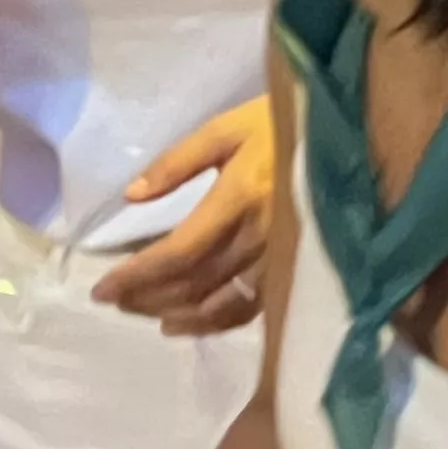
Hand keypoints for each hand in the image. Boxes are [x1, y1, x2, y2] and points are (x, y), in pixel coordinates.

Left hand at [97, 98, 276, 335]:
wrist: (345, 136)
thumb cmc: (280, 126)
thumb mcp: (226, 128)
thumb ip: (176, 163)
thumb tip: (131, 197)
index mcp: (238, 198)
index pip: (178, 252)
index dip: (138, 276)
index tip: (102, 288)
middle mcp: (259, 238)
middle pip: (193, 283)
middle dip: (147, 296)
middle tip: (114, 300)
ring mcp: (279, 260)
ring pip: (218, 304)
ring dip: (175, 313)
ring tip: (143, 312)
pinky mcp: (292, 271)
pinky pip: (248, 309)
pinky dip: (213, 322)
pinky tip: (187, 322)